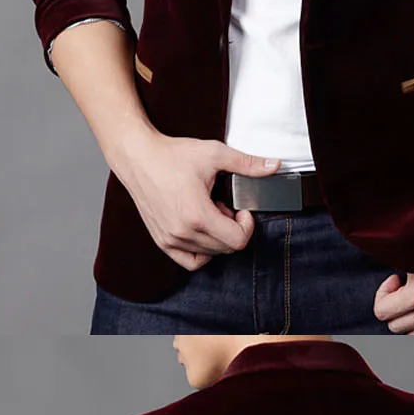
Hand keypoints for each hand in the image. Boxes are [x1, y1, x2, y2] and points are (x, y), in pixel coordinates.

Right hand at [115, 130, 281, 270]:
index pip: (237, 241)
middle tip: (224, 205)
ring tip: (209, 212)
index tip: (242, 209)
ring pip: (210, 255)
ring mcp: (170, 239)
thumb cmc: (172, 155)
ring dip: (217, 237)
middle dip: (232, 228)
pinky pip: (190, 260)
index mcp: (197, 215)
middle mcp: (182, 233)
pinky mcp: (161, 240)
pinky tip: (201, 229)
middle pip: (225, 248)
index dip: (247, 225)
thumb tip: (275, 166)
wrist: (138, 156)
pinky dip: (202, 251)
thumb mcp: (215, 154)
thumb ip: (247, 163)